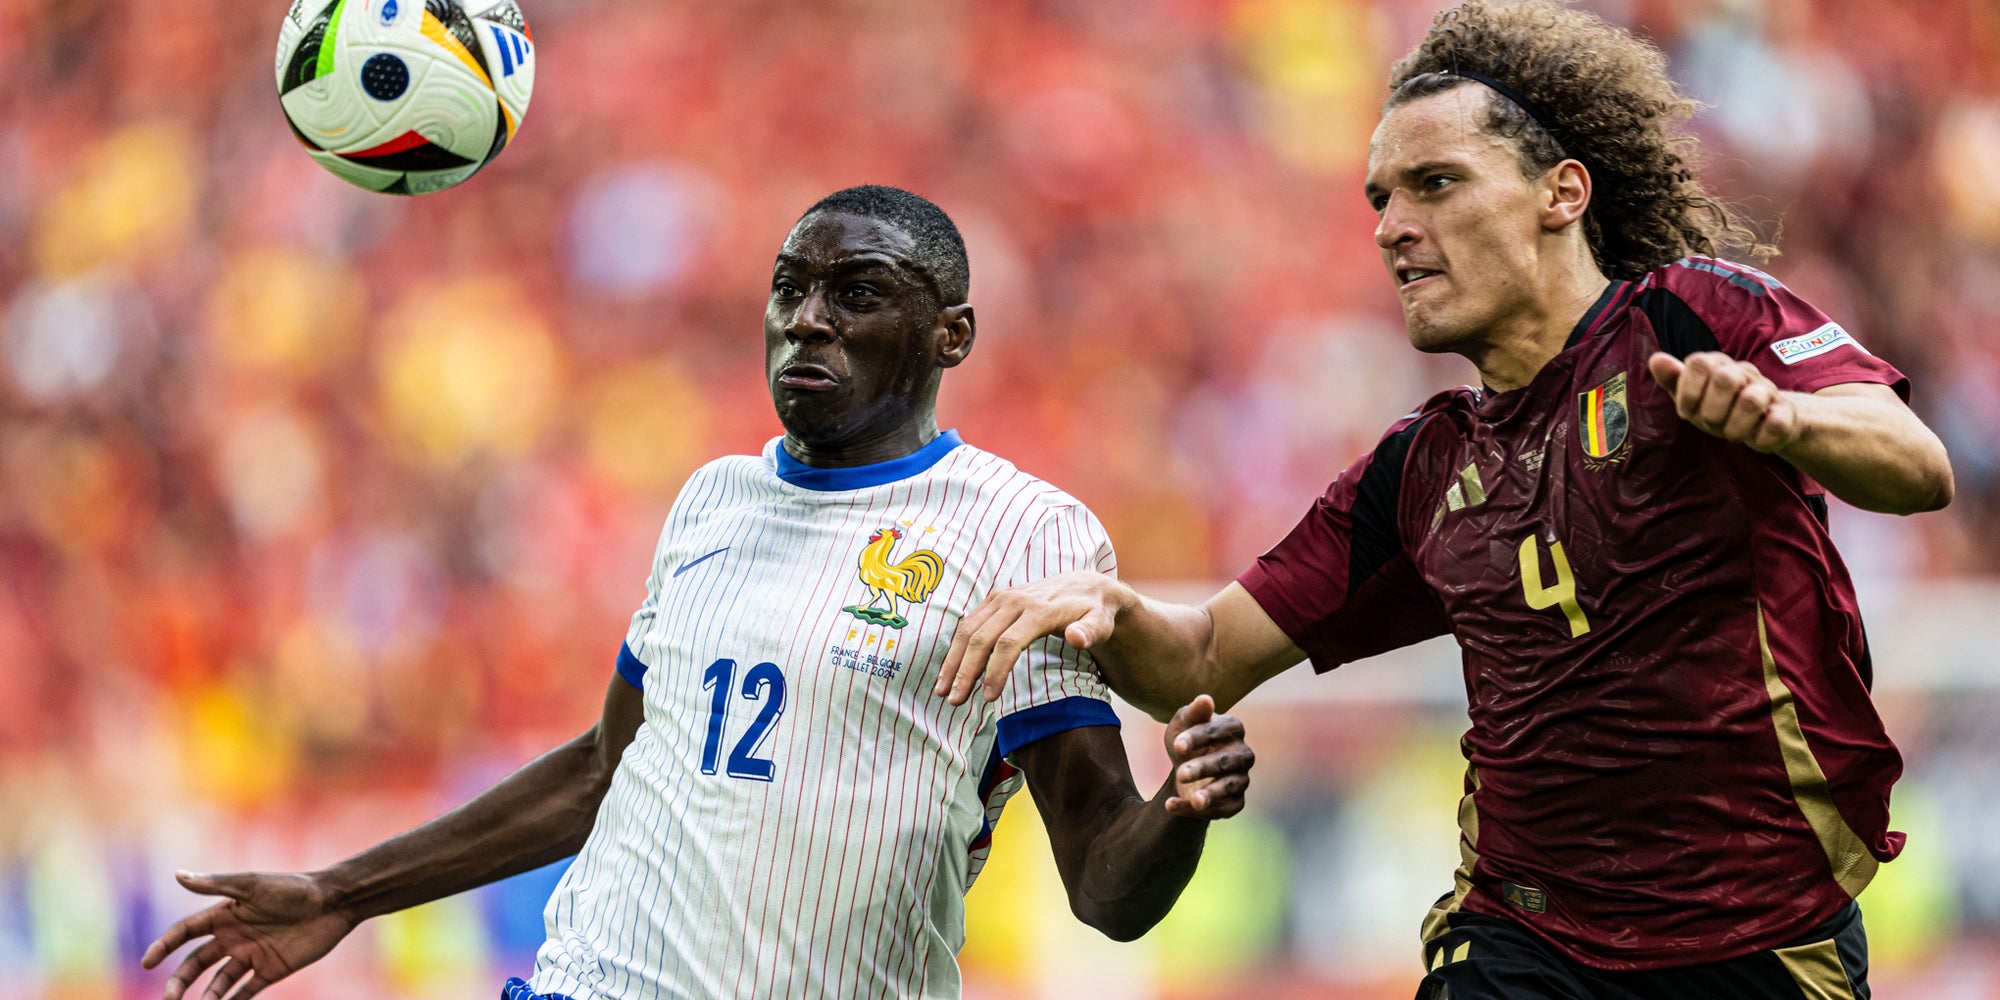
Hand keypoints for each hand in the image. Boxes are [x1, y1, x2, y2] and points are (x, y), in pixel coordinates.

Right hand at [140, 870, 354, 999]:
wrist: (334, 902)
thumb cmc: (293, 888)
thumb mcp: (253, 885)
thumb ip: (216, 884)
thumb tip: (178, 875)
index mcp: (225, 914)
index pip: (185, 932)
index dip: (164, 946)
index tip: (148, 962)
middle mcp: (233, 937)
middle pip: (196, 963)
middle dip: (180, 981)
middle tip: (170, 999)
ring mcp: (251, 955)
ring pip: (218, 982)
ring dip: (205, 997)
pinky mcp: (269, 970)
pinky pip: (244, 992)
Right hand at [934, 570, 1129, 705]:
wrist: (1086, 586)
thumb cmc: (1095, 612)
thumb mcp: (1102, 623)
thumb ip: (1090, 632)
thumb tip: (1076, 638)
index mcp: (1038, 609)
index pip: (1008, 643)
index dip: (995, 671)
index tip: (988, 699)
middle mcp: (1015, 600)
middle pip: (981, 638)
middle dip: (965, 671)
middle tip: (954, 701)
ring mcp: (1002, 598)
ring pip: (968, 629)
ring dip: (953, 661)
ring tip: (942, 691)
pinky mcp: (994, 599)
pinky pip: (968, 623)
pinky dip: (956, 648)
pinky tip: (950, 671)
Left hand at [1162, 695, 1252, 818]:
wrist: (1185, 770)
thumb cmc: (1186, 740)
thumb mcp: (1183, 724)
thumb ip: (1193, 713)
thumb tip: (1205, 699)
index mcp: (1233, 728)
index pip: (1219, 731)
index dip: (1198, 738)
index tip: (1177, 745)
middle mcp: (1243, 754)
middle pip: (1225, 762)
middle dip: (1202, 768)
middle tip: (1180, 773)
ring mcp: (1242, 779)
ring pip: (1228, 787)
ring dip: (1210, 794)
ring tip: (1194, 800)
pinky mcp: (1235, 802)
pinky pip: (1221, 809)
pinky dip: (1195, 810)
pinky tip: (1172, 806)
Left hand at [1647, 351, 1802, 452]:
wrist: (1764, 421)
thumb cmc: (1719, 407)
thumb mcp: (1691, 395)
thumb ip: (1673, 378)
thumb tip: (1655, 359)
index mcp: (1717, 364)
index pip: (1699, 364)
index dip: (1689, 393)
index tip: (1688, 411)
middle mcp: (1743, 371)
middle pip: (1726, 379)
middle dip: (1712, 412)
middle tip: (1712, 424)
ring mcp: (1767, 390)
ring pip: (1751, 400)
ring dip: (1734, 427)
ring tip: (1733, 434)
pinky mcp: (1786, 412)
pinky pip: (1775, 425)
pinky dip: (1759, 440)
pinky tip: (1755, 439)